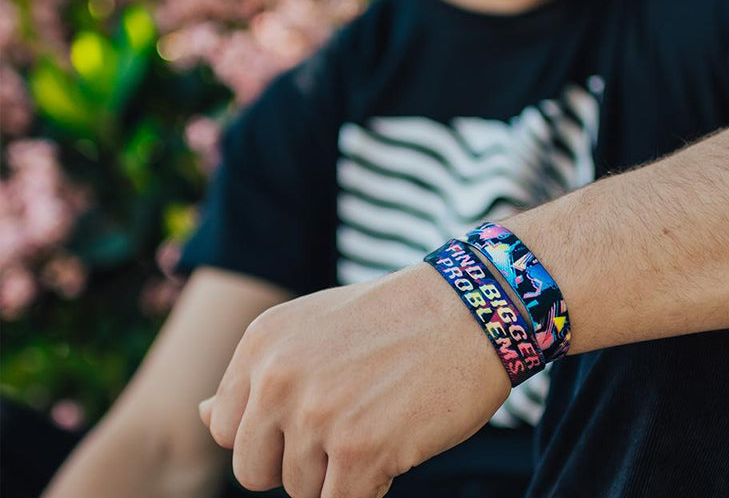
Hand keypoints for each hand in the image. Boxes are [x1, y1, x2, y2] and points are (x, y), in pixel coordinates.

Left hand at [198, 262, 510, 497]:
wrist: (468, 308)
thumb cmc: (395, 319)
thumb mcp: (312, 328)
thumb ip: (259, 374)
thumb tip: (200, 416)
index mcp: (262, 342)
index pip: (224, 427)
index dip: (270, 433)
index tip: (311, 413)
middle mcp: (278, 376)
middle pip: (255, 470)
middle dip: (298, 461)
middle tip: (348, 423)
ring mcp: (316, 413)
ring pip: (301, 492)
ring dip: (340, 472)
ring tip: (380, 418)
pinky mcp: (359, 450)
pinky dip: (368, 487)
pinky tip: (395, 443)